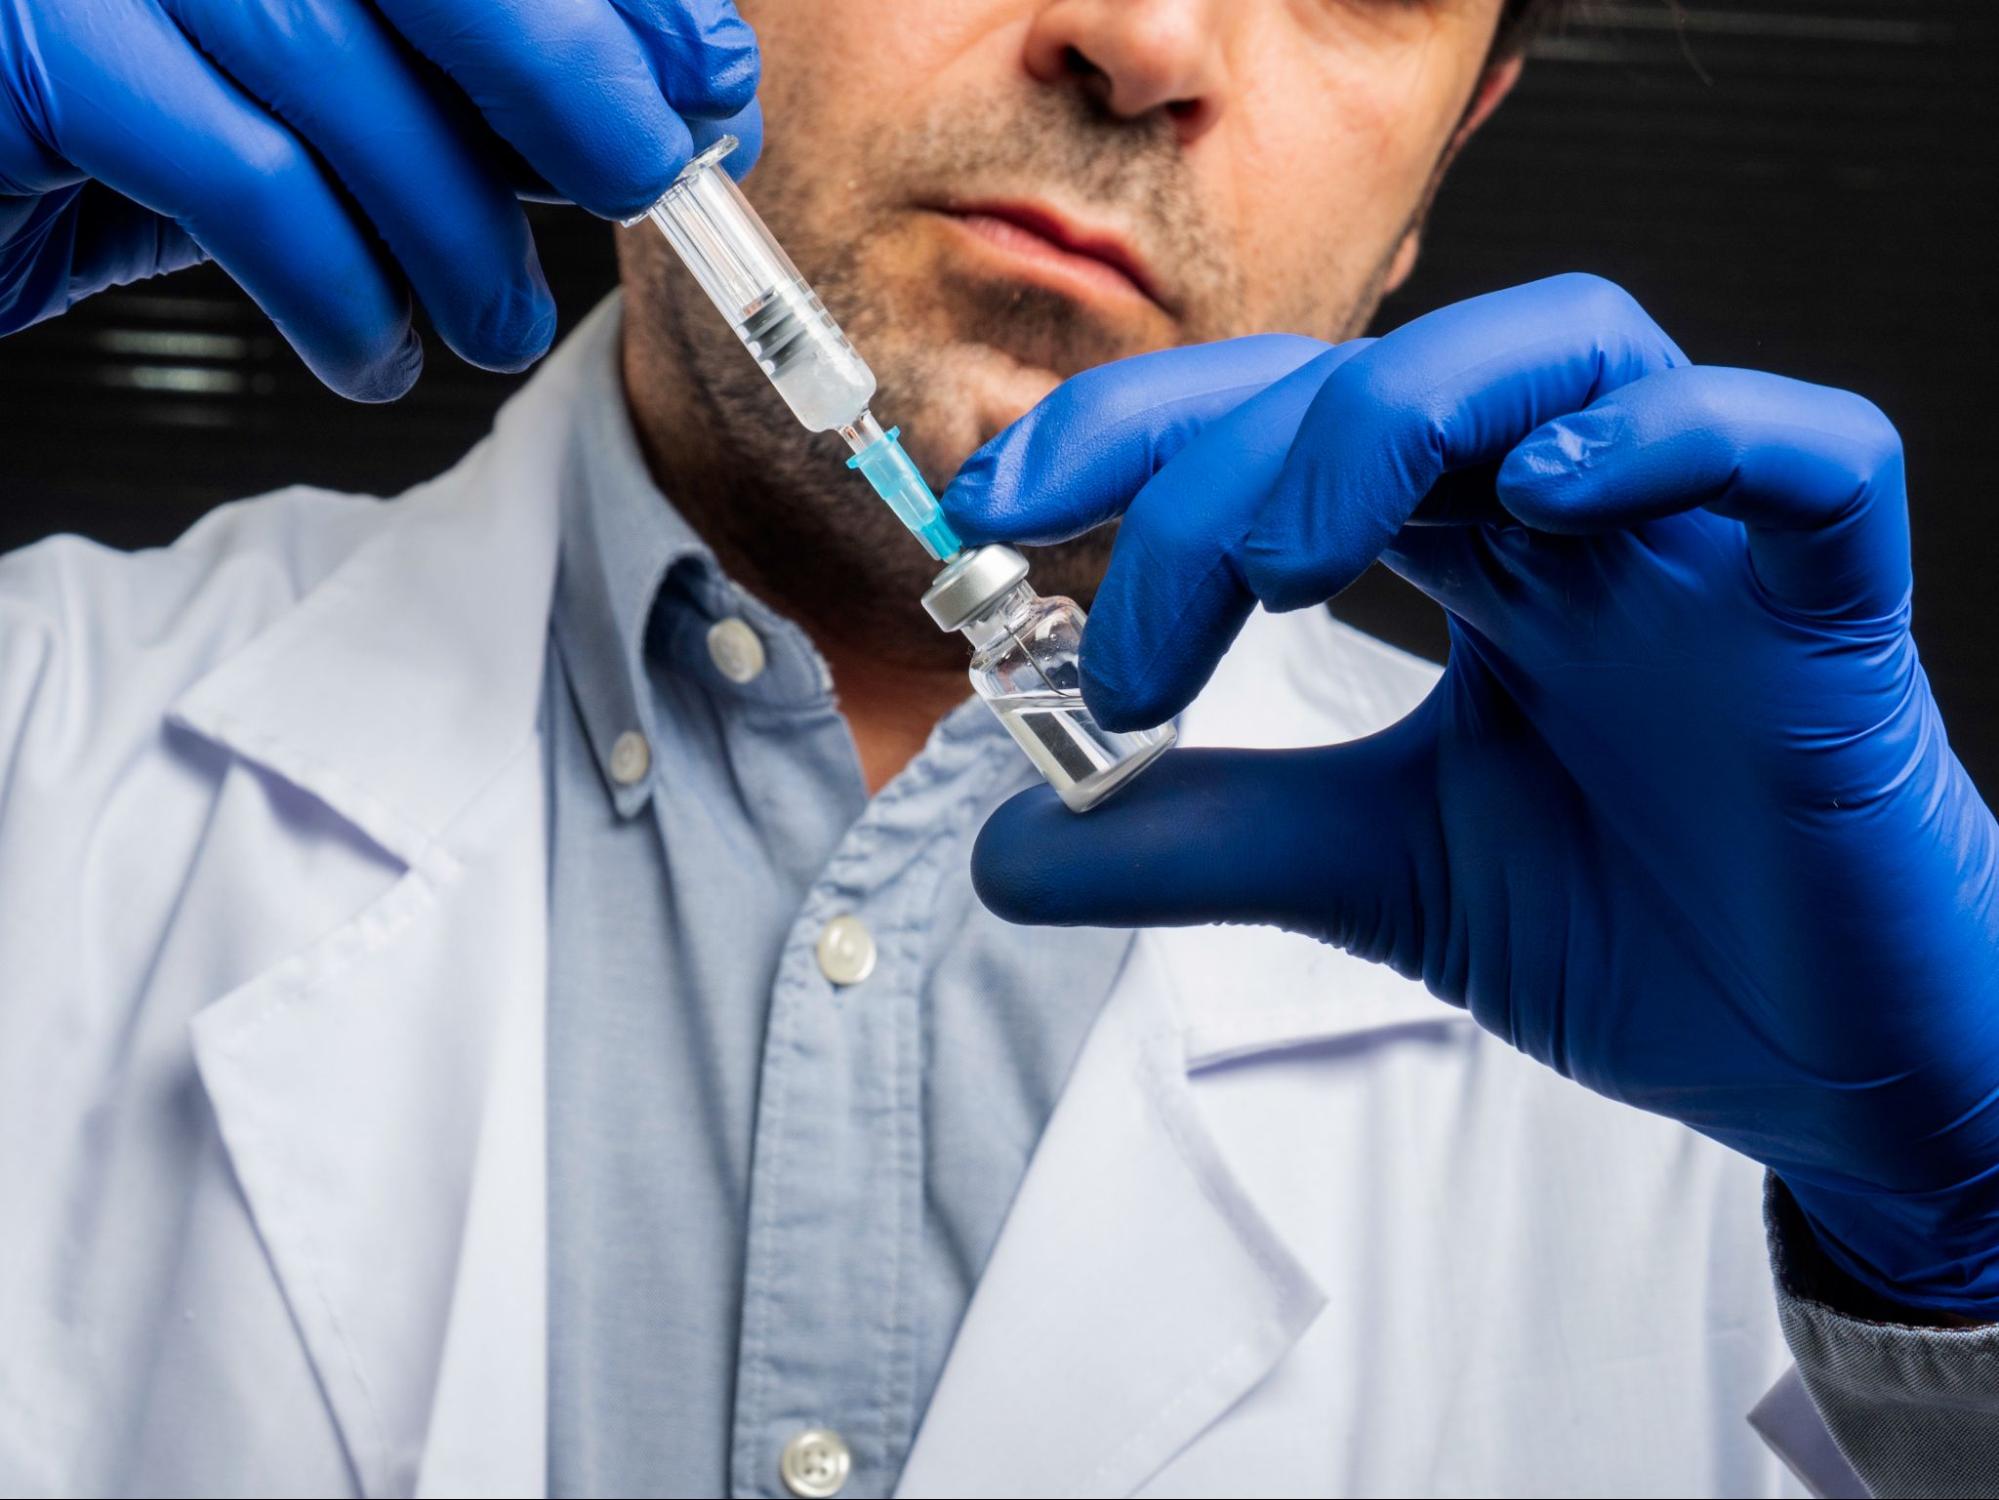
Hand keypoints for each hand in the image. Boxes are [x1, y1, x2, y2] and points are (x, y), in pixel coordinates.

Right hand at [0, 0, 759, 397]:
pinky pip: (238, 172)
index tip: (713, 90)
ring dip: (456, 226)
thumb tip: (668, 115)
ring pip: (332, 59)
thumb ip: (485, 89)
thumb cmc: (162, 132)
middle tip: (640, 188)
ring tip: (494, 327)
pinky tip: (375, 353)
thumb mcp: (349, 101)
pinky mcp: (26, 49)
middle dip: (568, 73)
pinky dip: (341, 290)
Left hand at [945, 274, 1998, 1316]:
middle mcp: (1575, 517)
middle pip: (1387, 380)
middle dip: (1219, 473)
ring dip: (1393, 422)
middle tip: (1127, 648)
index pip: (1287, 424)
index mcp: (1469, 556)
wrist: (1818, 1061)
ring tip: (1278, 563)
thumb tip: (1006, 849)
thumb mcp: (1368, 873)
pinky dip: (1673, 439)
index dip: (1135, 436)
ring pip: (1566, 350)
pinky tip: (1543, 497)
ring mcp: (1704, 545)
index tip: (991, 516)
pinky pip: (1804, 453)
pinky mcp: (1835, 608)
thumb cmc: (1627, 933)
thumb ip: (1201, 841)